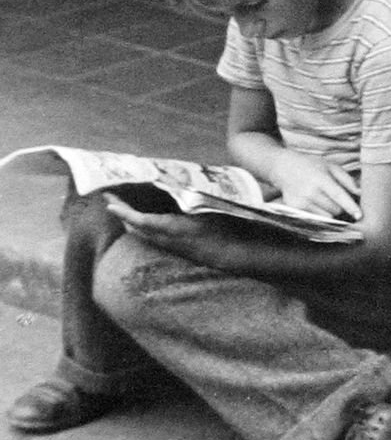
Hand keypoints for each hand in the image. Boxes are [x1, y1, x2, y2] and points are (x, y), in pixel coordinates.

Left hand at [104, 196, 239, 267]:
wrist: (234, 255)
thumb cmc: (224, 228)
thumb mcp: (206, 208)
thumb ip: (188, 199)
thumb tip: (174, 184)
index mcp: (171, 228)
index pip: (139, 220)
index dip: (123, 211)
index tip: (108, 202)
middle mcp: (167, 239)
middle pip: (137, 227)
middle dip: (124, 213)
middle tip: (113, 197)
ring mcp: (171, 245)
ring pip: (144, 232)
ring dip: (133, 218)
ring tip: (127, 202)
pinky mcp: (177, 247)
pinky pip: (154, 235)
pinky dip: (145, 223)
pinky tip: (149, 215)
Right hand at [268, 151, 361, 219]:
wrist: (284, 167)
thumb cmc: (312, 165)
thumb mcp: (330, 166)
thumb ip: (346, 180)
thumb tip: (360, 193)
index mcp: (320, 178)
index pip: (338, 195)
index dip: (350, 206)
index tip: (359, 215)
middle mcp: (309, 191)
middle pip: (335, 209)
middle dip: (341, 206)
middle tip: (337, 198)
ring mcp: (300, 202)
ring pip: (327, 216)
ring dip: (331, 212)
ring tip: (325, 199)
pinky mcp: (295, 209)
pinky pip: (316, 218)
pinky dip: (321, 214)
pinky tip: (317, 203)